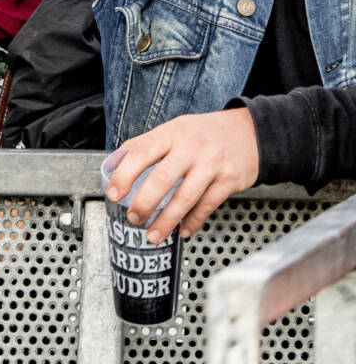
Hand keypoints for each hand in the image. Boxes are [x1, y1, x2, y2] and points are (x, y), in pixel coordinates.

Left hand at [104, 107, 261, 242]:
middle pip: (162, 178)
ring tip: (153, 234)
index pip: (141, 153)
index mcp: (171, 133)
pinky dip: (193, 221)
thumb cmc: (204, 133)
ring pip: (185, 197)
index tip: (113, 194)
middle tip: (133, 218)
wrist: (250, 131)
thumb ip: (146, 144)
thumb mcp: (174, 129)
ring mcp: (212, 164)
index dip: (124, 175)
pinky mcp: (230, 180)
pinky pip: (207, 205)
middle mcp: (191, 147)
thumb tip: (114, 164)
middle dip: (144, 203)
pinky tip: (182, 231)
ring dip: (167, 220)